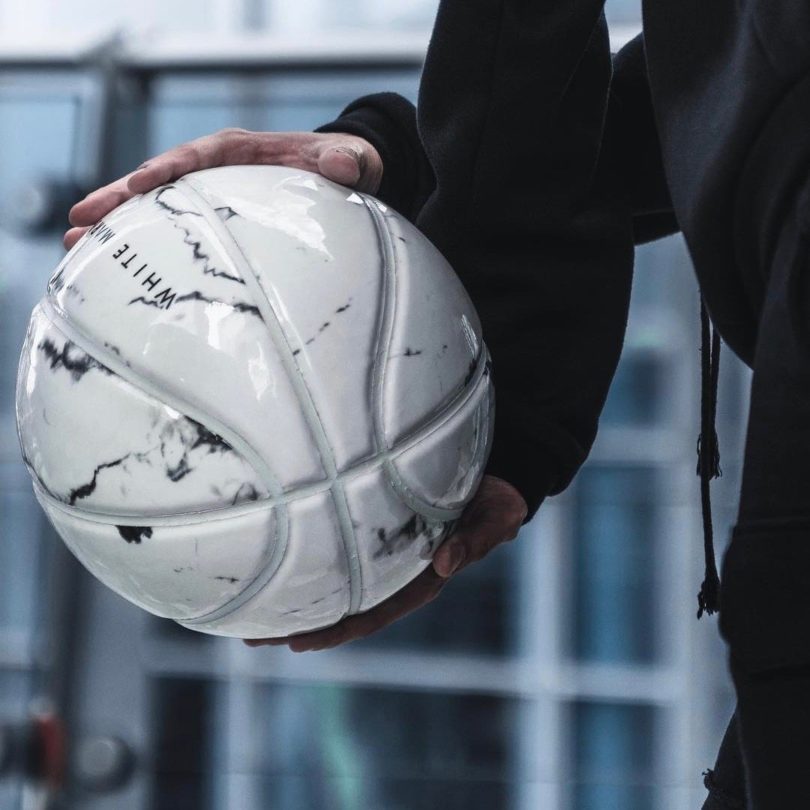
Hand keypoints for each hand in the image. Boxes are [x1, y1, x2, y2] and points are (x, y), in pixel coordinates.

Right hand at [64, 129, 382, 248]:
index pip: (203, 154)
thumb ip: (346, 161)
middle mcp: (219, 169)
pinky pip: (171, 226)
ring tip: (75, 242)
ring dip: (117, 222)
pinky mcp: (212, 218)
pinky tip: (112, 263)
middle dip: (120, 196)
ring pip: (156, 204)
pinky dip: (142, 240)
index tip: (143, 182)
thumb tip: (345, 165)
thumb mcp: (352, 160)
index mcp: (245, 151)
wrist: (342, 176)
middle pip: (162, 178)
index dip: (171, 166)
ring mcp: (211, 194)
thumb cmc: (343, 166)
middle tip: (81, 218)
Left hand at [244, 475, 527, 651]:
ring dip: (293, 595)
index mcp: (419, 580)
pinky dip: (308, 555)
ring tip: (246, 604)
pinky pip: (338, 547)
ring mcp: (383, 555)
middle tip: (250, 636)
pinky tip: (276, 555)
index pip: (373, 614)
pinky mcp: (375, 530)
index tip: (297, 642)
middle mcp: (394, 574)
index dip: (335, 631)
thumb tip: (445, 563)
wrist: (494, 480)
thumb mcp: (495, 521)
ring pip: (333, 581)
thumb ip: (476, 541)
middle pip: (341, 606)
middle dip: (298, 623)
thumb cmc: (495, 503)